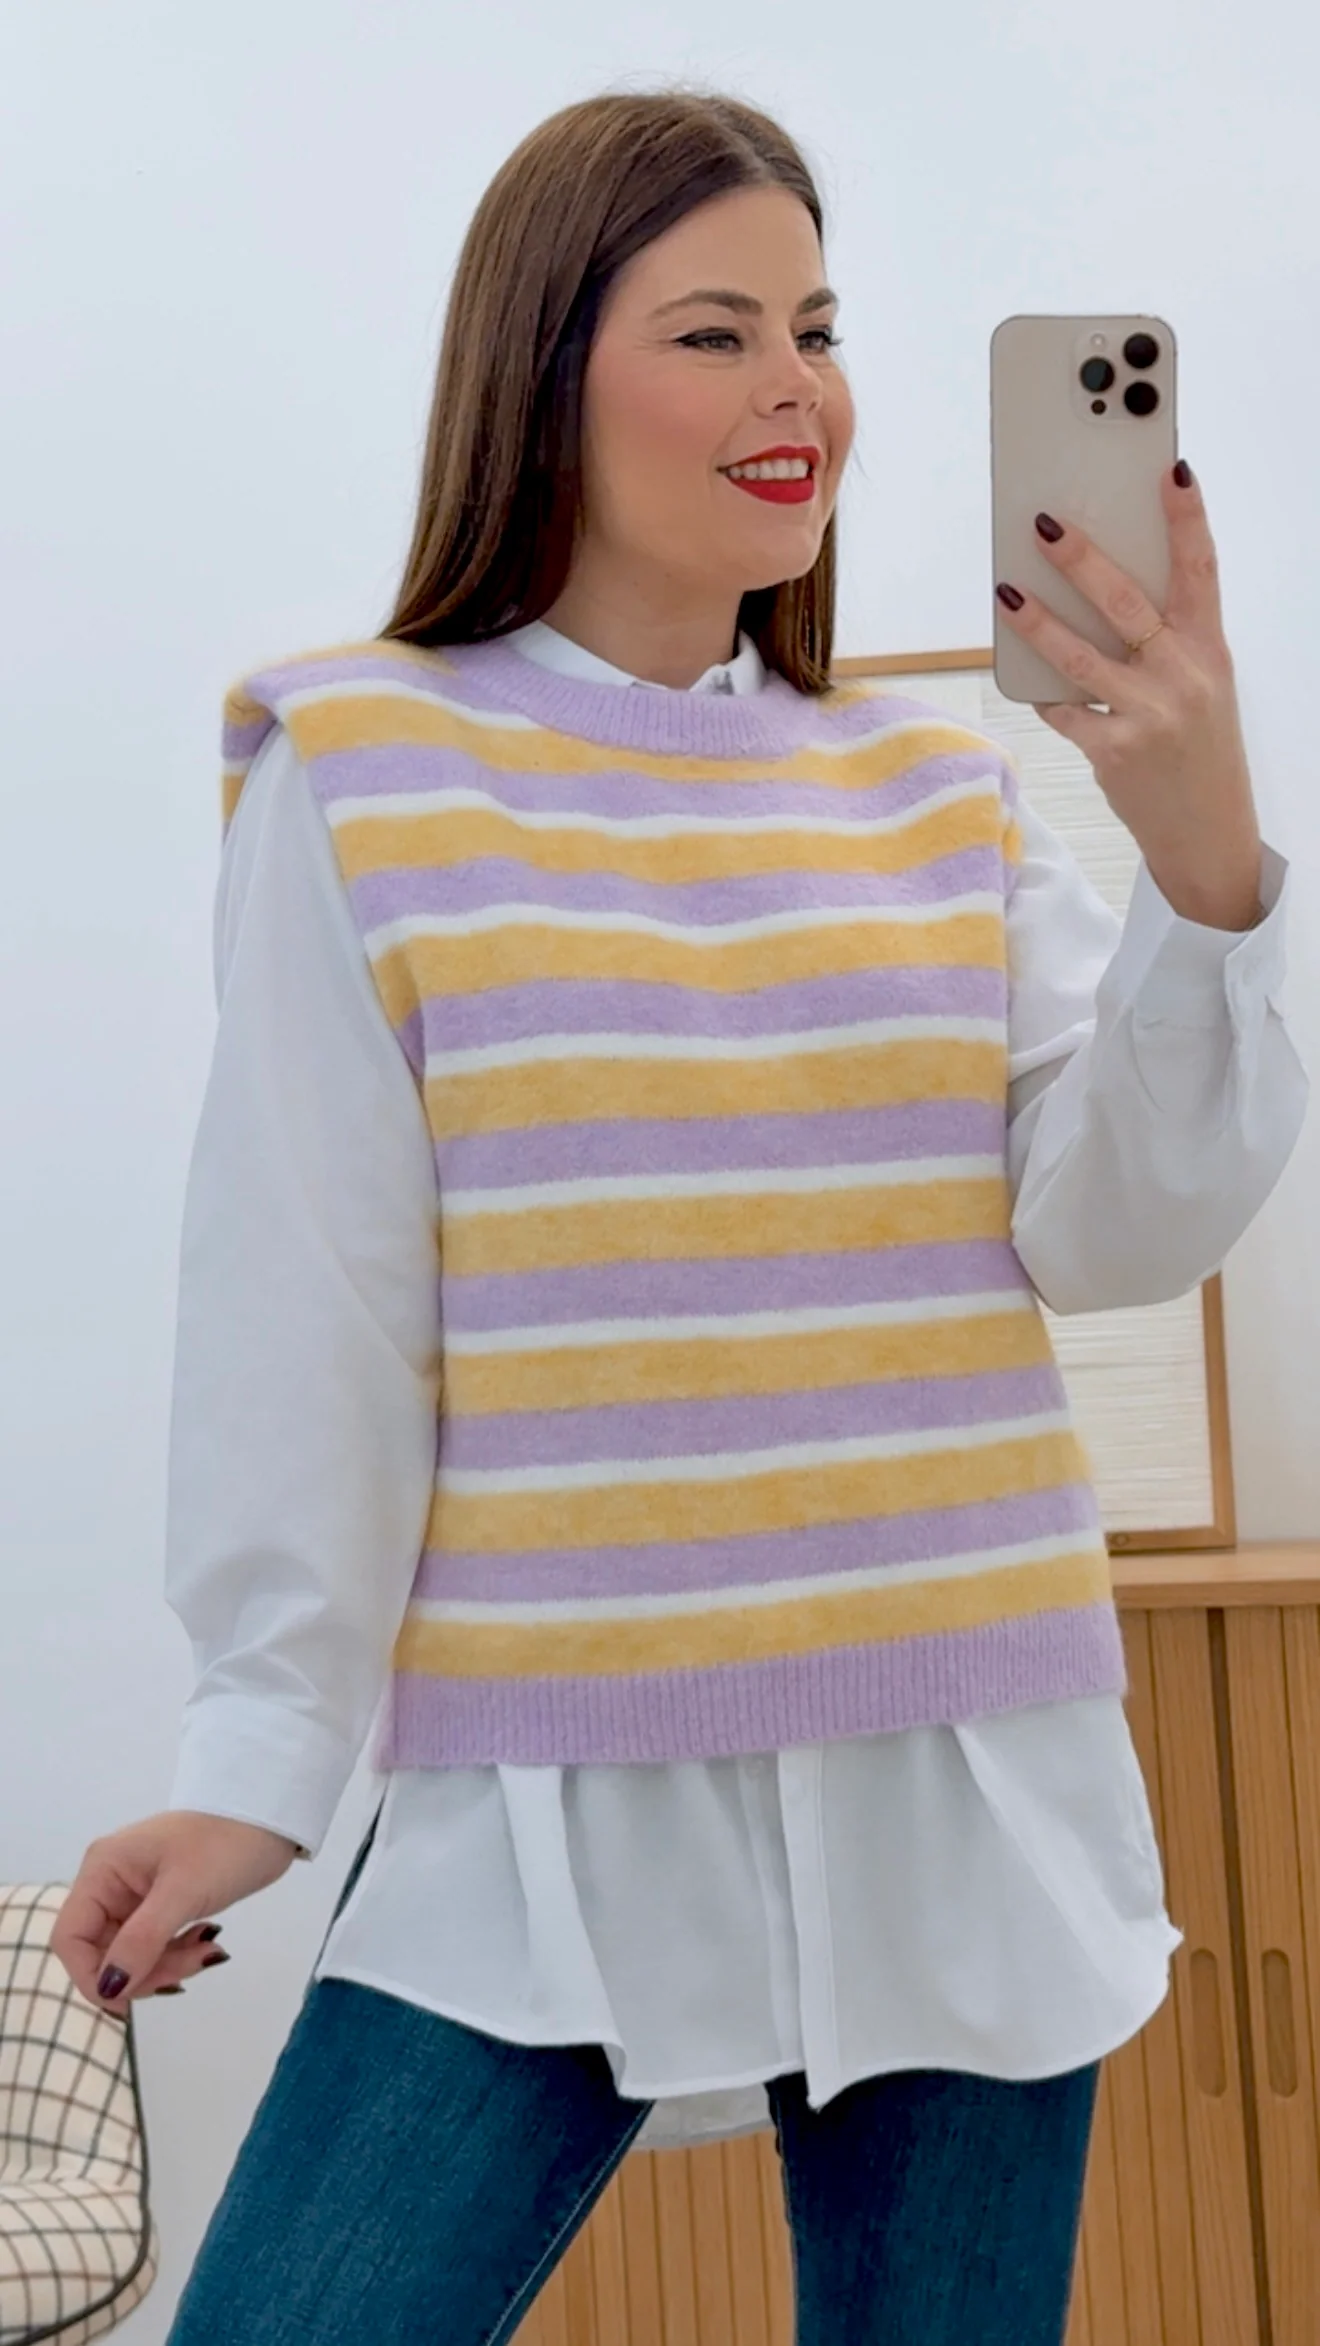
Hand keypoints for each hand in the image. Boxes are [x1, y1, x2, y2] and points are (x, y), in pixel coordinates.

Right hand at [50, 1811, 299, 2016]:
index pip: (70, 1936)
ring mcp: (135, 1893)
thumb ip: (141, 1941)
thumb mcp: (183, 1893)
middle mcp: (110, 1881)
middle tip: (189, 1970)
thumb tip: (107, 1989)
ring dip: (166, 1965)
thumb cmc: (225, 1845)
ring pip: (131, 1953)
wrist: (269, 1816)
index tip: (128, 2001)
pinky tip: (207, 1944)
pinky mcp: (161, 1903)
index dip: (90, 1976)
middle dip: (141, 1971)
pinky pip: (154, 1944)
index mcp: (103, 1869)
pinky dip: (177, 1954)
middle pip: (101, 1950)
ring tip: (208, 1952)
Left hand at [995, 462, 1262, 931]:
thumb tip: (1100, 586)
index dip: (1187, 519)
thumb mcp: (1203, 685)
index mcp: (1211, 650)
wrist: (1208, 832)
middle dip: (1083, 560)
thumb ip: (1166, 639)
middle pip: (1127, 603)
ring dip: (1038, 622)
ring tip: (1005, 593)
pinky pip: (1065, 709)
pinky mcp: (1114, 751)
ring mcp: (1149, 715)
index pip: (1201, 571)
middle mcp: (1185, 677)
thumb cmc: (1199, 747)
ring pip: (1081, 655)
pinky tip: (1029, 677)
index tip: (1171, 470)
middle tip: (1046, 524)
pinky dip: (1046, 693)